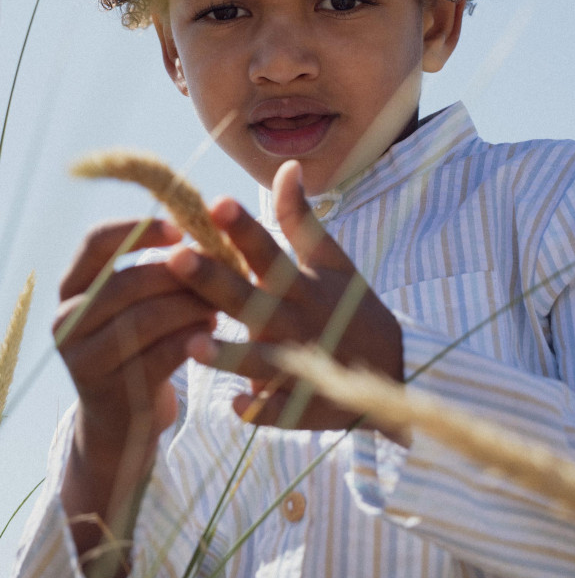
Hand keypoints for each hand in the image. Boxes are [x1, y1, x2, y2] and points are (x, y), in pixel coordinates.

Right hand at [55, 218, 217, 577]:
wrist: (123, 425)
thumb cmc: (144, 345)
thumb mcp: (139, 303)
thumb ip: (160, 267)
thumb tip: (212, 225)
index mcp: (72, 287)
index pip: (97, 242)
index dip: (140, 230)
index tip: (182, 228)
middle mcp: (67, 320)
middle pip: (125, 282)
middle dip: (179, 275)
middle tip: (221, 272)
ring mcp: (83, 359)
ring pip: (142, 319)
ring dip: (190, 307)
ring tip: (220, 303)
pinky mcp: (110, 391)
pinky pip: (157, 356)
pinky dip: (191, 340)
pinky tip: (213, 335)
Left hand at [168, 160, 402, 430]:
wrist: (395, 369)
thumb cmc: (350, 308)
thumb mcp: (332, 260)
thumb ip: (301, 218)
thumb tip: (285, 165)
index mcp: (302, 283)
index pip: (267, 249)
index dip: (242, 227)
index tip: (215, 202)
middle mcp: (297, 321)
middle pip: (249, 299)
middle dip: (213, 280)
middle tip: (176, 259)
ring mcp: (302, 364)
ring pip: (260, 360)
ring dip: (229, 354)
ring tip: (194, 345)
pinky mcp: (306, 406)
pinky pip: (279, 411)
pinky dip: (261, 410)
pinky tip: (236, 408)